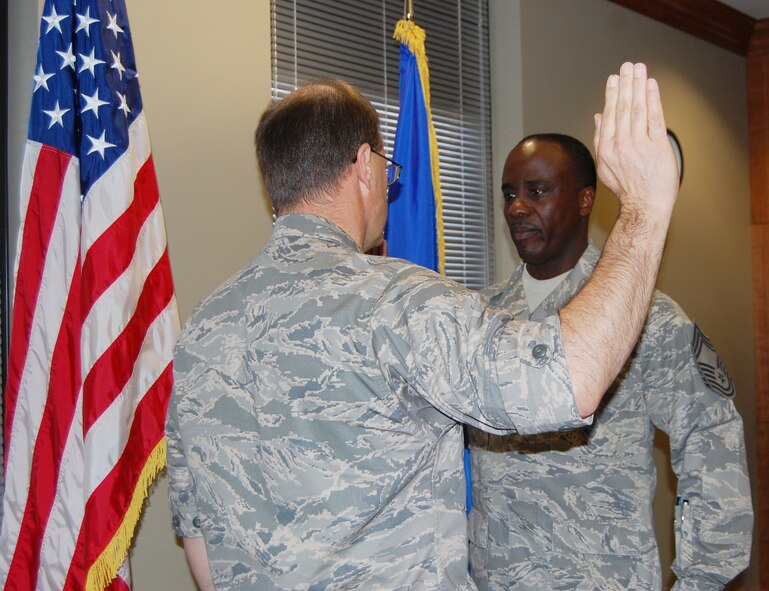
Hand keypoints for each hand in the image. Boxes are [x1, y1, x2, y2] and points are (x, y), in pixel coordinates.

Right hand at [593, 62, 678, 219]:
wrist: (644, 205)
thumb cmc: (627, 188)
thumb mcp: (605, 165)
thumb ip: (601, 139)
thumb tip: (598, 117)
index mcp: (606, 148)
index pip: (610, 114)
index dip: (612, 94)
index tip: (614, 78)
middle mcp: (621, 144)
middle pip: (623, 107)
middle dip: (625, 84)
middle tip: (628, 66)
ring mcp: (639, 145)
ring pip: (637, 108)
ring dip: (638, 86)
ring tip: (639, 69)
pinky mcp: (657, 146)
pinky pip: (654, 117)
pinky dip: (653, 99)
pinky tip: (651, 86)